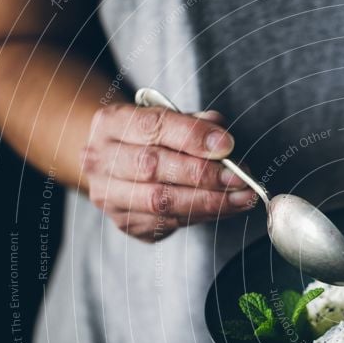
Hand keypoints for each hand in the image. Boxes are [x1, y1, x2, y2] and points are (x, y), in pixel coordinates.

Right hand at [81, 104, 256, 241]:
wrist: (116, 165)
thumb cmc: (149, 139)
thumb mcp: (168, 119)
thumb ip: (194, 124)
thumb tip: (221, 140)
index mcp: (112, 123)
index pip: (153, 126)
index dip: (192, 136)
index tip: (226, 145)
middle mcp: (102, 159)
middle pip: (153, 167)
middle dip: (203, 174)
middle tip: (239, 177)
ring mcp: (109, 195)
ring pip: (161, 201)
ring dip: (208, 201)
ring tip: (241, 197)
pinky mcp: (125, 222)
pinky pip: (168, 222)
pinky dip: (203, 215)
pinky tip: (226, 208)